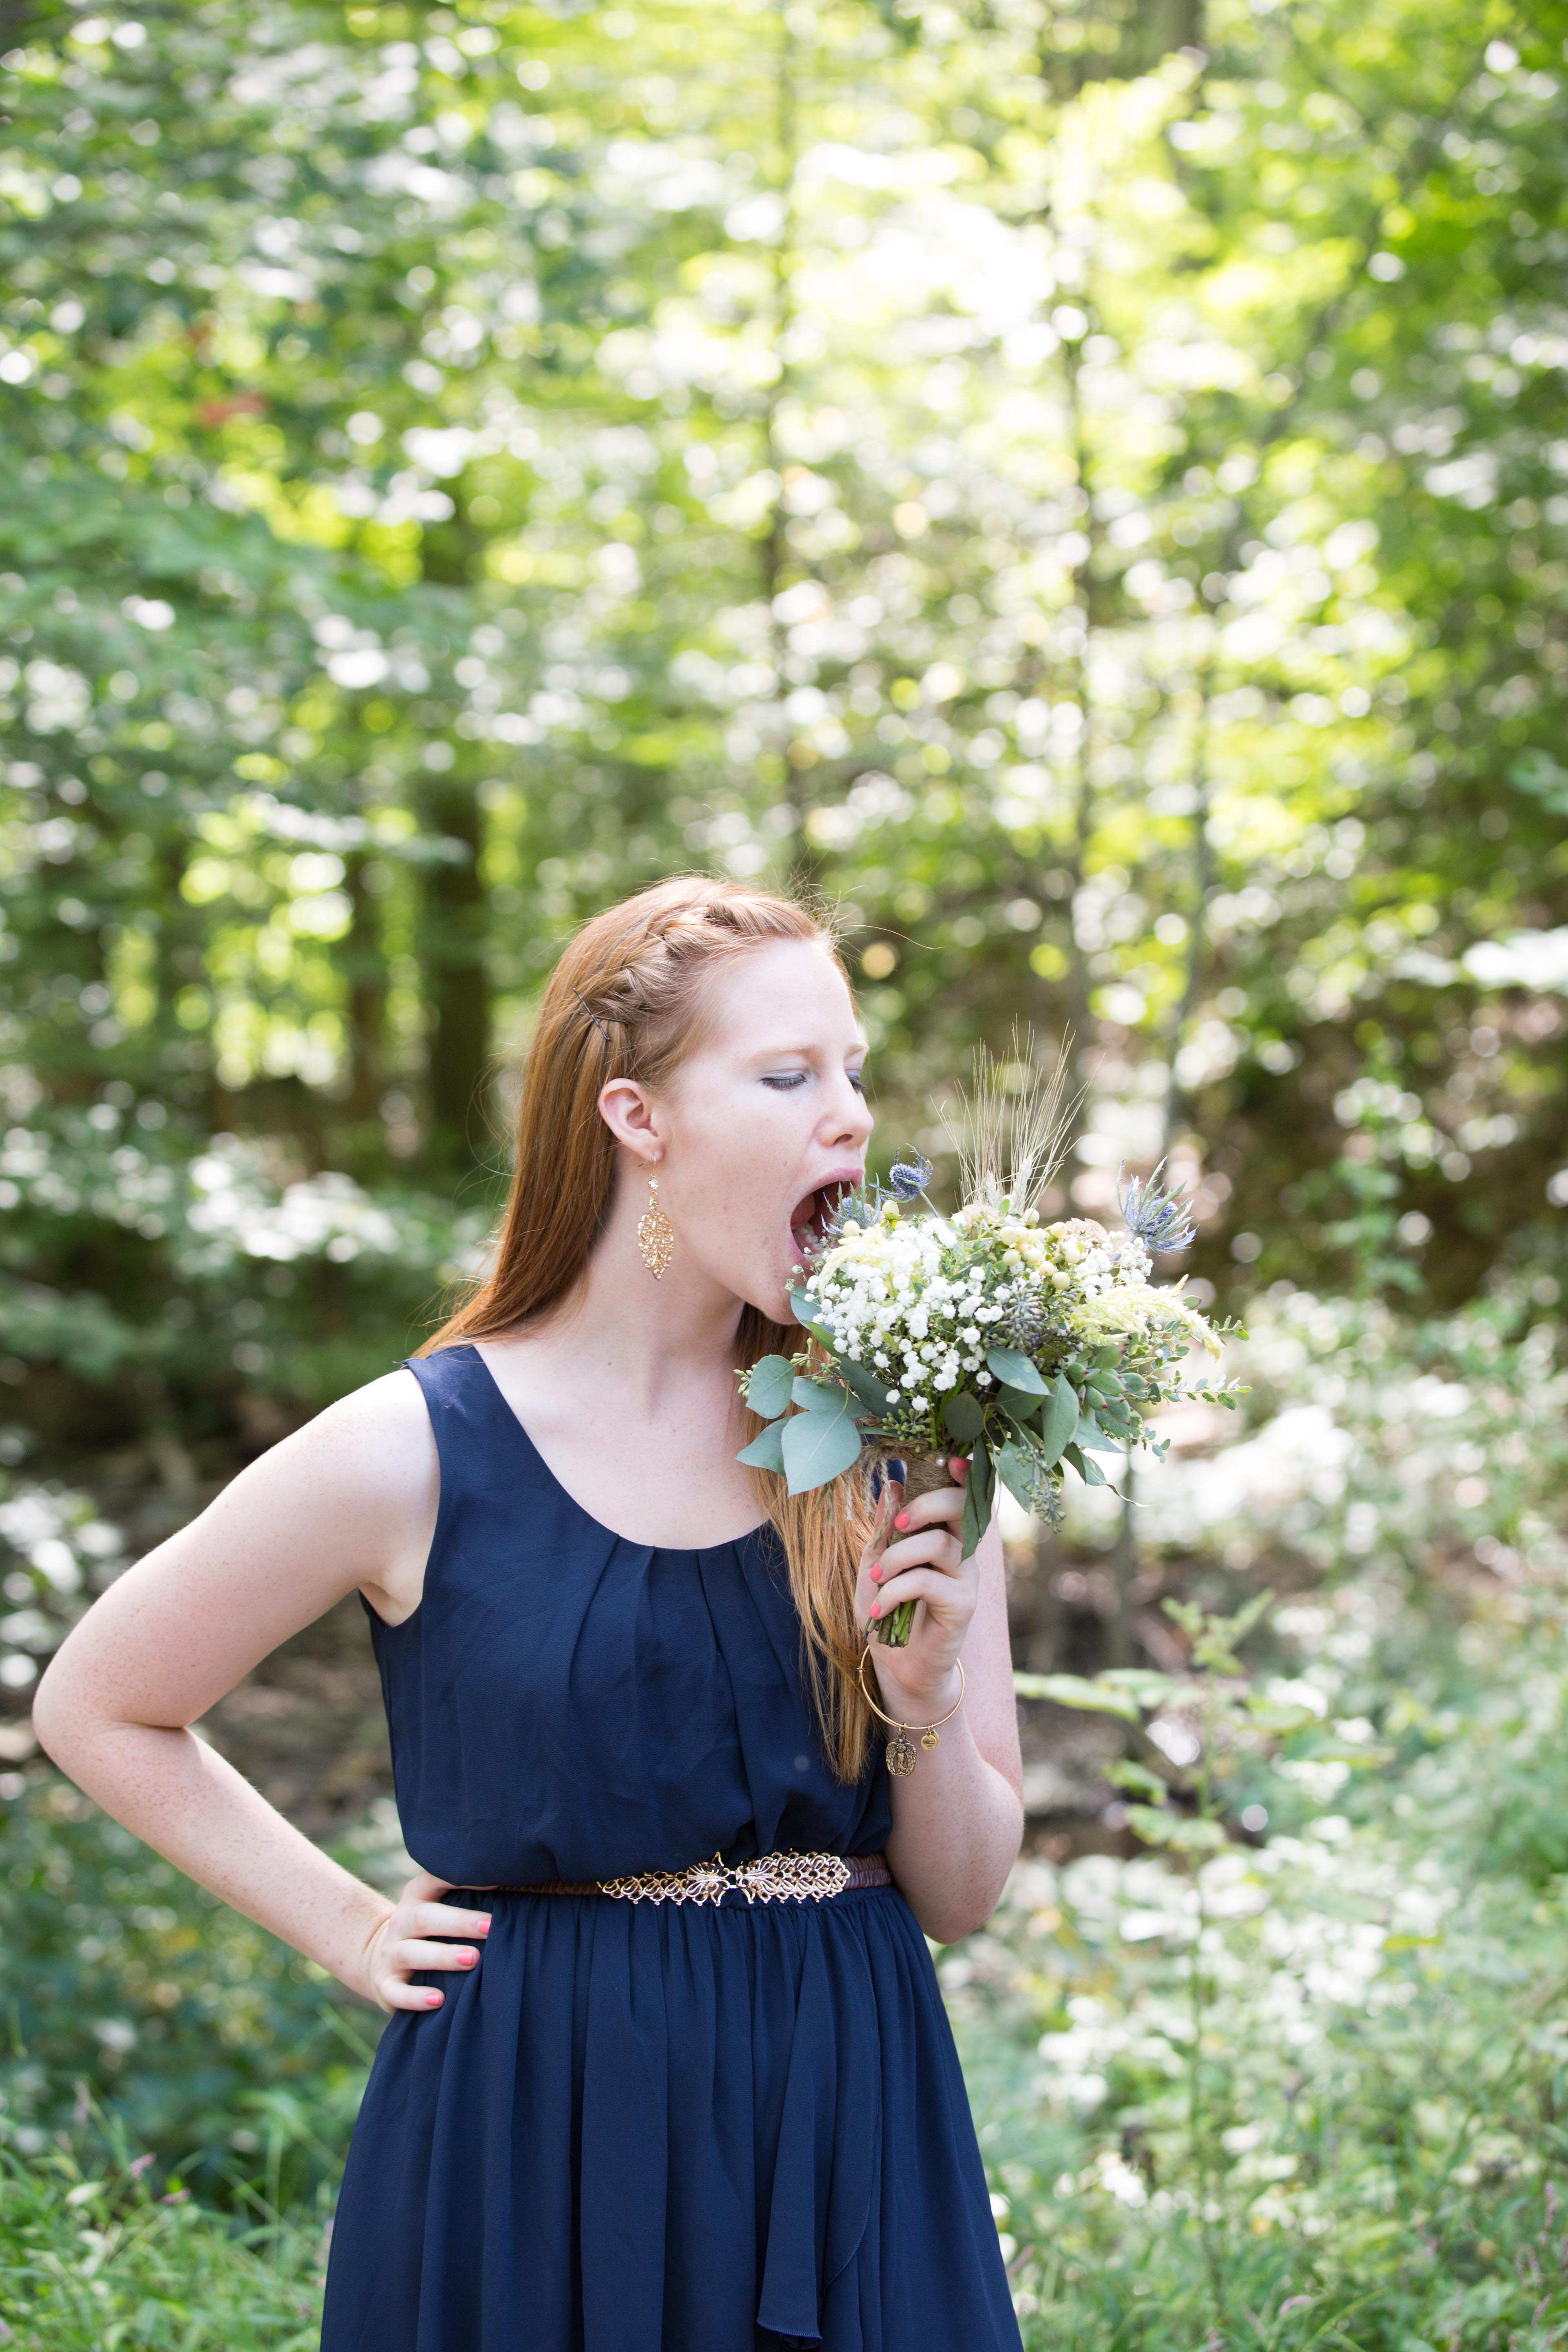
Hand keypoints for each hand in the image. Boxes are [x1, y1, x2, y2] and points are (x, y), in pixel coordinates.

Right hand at [353, 1870, 493, 2013]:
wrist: (381, 1955)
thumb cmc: (432, 1927)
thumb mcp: (442, 1905)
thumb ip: (469, 1894)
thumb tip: (518, 1885)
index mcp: (417, 1895)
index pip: (435, 1879)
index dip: (462, 1878)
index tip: (497, 1880)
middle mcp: (402, 1921)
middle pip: (425, 1918)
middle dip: (459, 1922)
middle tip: (491, 1927)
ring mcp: (390, 1953)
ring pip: (411, 1953)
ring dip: (443, 1956)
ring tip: (472, 1959)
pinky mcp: (385, 1983)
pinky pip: (396, 1991)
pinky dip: (416, 1997)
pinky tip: (439, 2000)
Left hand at [855, 1463, 978, 1715]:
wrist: (897, 1667)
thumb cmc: (887, 1612)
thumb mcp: (875, 1564)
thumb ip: (885, 1528)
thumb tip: (891, 1485)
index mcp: (946, 1536)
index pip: (964, 1497)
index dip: (962, 1475)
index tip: (949, 1459)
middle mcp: (964, 1553)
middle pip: (963, 1508)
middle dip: (929, 1503)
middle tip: (900, 1521)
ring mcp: (966, 1579)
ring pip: (940, 1544)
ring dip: (898, 1556)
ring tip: (875, 1578)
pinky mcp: (962, 1605)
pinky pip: (928, 1582)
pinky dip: (896, 1589)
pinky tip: (879, 1608)